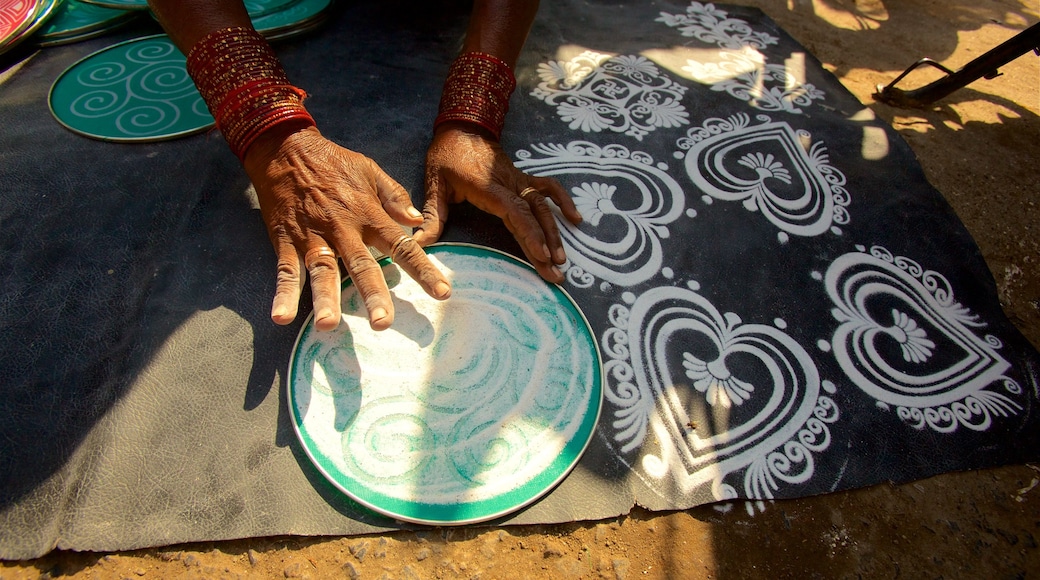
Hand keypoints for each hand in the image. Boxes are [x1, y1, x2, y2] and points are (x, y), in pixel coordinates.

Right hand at [242, 124, 451, 330]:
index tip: (443, 293)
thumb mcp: (370, 170)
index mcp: (368, 214)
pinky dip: (283, 294)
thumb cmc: (334, 163)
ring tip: (328, 325)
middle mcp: (343, 228)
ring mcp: (313, 235)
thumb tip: (418, 221)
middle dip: (372, 294)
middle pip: (360, 265)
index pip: (402, 246)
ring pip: (321, 270)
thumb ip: (395, 196)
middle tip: (382, 323)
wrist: (286, 149)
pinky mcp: (286, 240)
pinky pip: (285, 270)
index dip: (423, 270)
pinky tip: (282, 317)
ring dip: (325, 298)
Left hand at [416, 122, 581, 282]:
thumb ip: (432, 214)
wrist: (461, 125)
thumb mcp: (435, 183)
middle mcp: (509, 184)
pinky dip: (563, 201)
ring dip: (555, 232)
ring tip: (562, 259)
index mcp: (489, 187)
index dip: (530, 234)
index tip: (541, 255)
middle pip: (534, 215)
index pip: (515, 213)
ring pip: (544, 206)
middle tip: (556, 273)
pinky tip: (575, 219)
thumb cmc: (446, 155)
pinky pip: (549, 188)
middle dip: (546, 245)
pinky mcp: (523, 178)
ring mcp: (519, 180)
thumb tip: (419, 242)